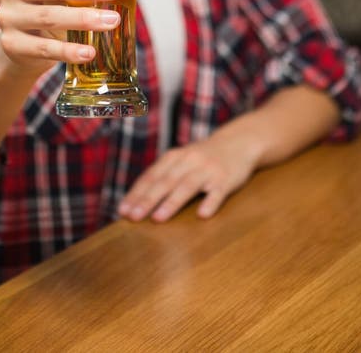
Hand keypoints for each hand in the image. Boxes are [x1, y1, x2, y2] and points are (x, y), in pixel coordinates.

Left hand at [118, 125, 260, 222]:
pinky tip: (202, 215)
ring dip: (172, 202)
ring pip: (187, 186)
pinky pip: (218, 192)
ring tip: (158, 218)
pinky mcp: (226, 179)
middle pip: (165, 181)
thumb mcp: (181, 160)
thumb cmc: (202, 157)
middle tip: (133, 216)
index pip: (151, 176)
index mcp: (174, 157)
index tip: (122, 210)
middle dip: (147, 200)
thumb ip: (163, 175)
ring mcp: (208, 169)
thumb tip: (136, 199)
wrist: (238, 142)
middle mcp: (189, 161)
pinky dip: (210, 203)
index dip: (136, 193)